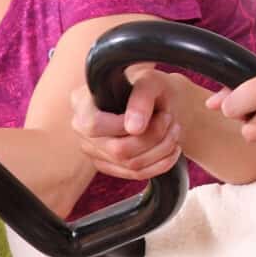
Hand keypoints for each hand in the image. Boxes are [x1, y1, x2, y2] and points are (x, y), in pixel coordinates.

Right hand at [72, 63, 183, 180]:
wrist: (153, 99)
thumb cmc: (147, 85)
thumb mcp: (148, 82)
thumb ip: (140, 99)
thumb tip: (134, 129)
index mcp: (81, 103)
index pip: (94, 126)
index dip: (125, 125)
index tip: (156, 114)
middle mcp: (81, 130)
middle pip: (117, 150)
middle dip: (154, 137)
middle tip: (170, 120)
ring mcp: (93, 151)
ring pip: (131, 165)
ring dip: (162, 149)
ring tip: (173, 130)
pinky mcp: (108, 166)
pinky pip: (136, 174)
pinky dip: (162, 163)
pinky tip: (171, 148)